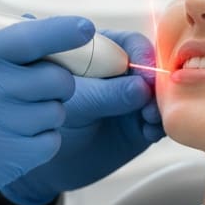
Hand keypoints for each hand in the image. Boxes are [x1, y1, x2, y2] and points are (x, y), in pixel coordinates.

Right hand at [0, 16, 94, 204]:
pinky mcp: (0, 162)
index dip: (64, 31)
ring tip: (11, 122)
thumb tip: (34, 39)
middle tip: (36, 92)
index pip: (28, 37)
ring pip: (55, 112)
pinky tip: (14, 144)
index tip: (85, 30)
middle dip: (55, 83)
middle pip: (54, 77)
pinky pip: (49, 143)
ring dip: (45, 116)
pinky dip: (40, 143)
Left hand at [0, 29, 163, 204]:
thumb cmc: (44, 117)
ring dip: (160, 105)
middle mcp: (120, 72)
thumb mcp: (72, 101)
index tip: (145, 71)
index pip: (128, 43)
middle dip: (156, 82)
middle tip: (151, 101)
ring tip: (150, 120)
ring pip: (159, 95)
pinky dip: (159, 125)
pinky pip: (159, 121)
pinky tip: (149, 133)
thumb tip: (142, 87)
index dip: (141, 54)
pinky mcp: (140, 125)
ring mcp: (132, 98)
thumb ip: (104, 93)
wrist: (43, 161)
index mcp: (98, 51)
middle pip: (151, 67)